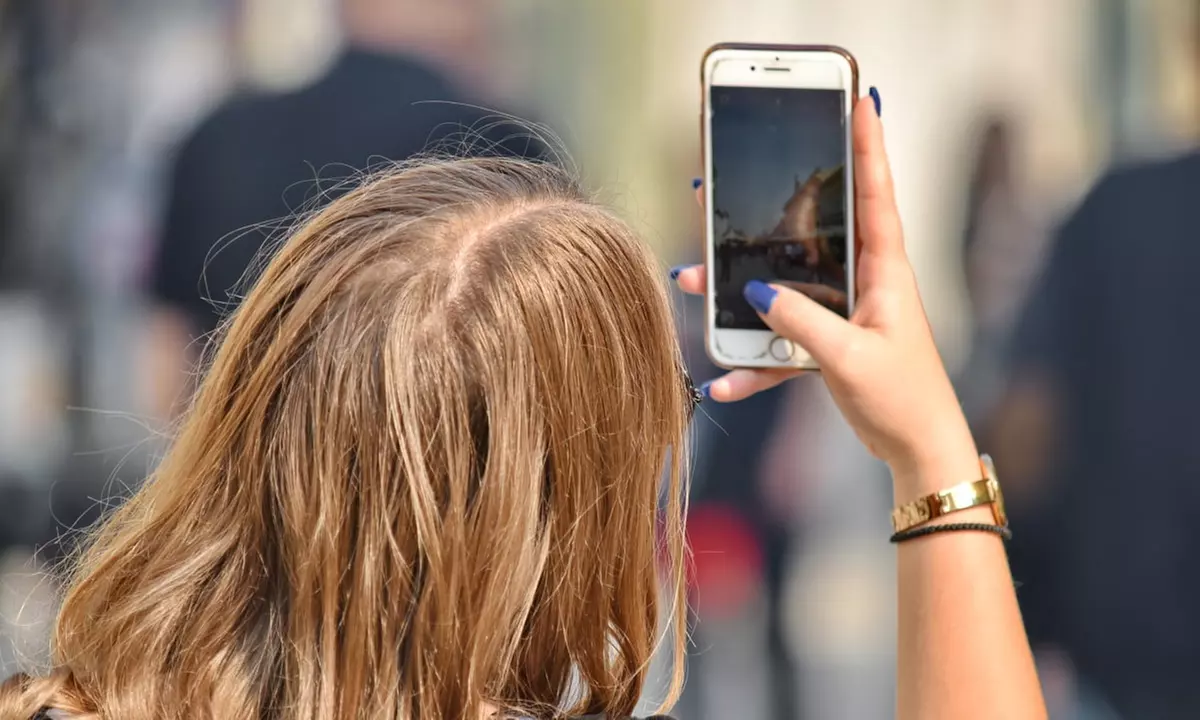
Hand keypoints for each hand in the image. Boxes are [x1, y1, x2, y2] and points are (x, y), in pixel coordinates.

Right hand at [677, 96, 975, 487]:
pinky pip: (778, 342)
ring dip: (736, 292)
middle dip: (762, 214)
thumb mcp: (851, 357)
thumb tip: (757, 292)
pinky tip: (724, 382)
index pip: (875, 194)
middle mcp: (861, 283)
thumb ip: (803, 322)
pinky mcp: (825, 344)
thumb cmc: (903, 396)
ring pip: (780, 288)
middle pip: (805, 235)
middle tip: (718, 187)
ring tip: (692, 283)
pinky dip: (752, 361)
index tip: (863, 99)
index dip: (870, 146)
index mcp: (884, 271)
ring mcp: (841, 312)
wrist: (916, 449)